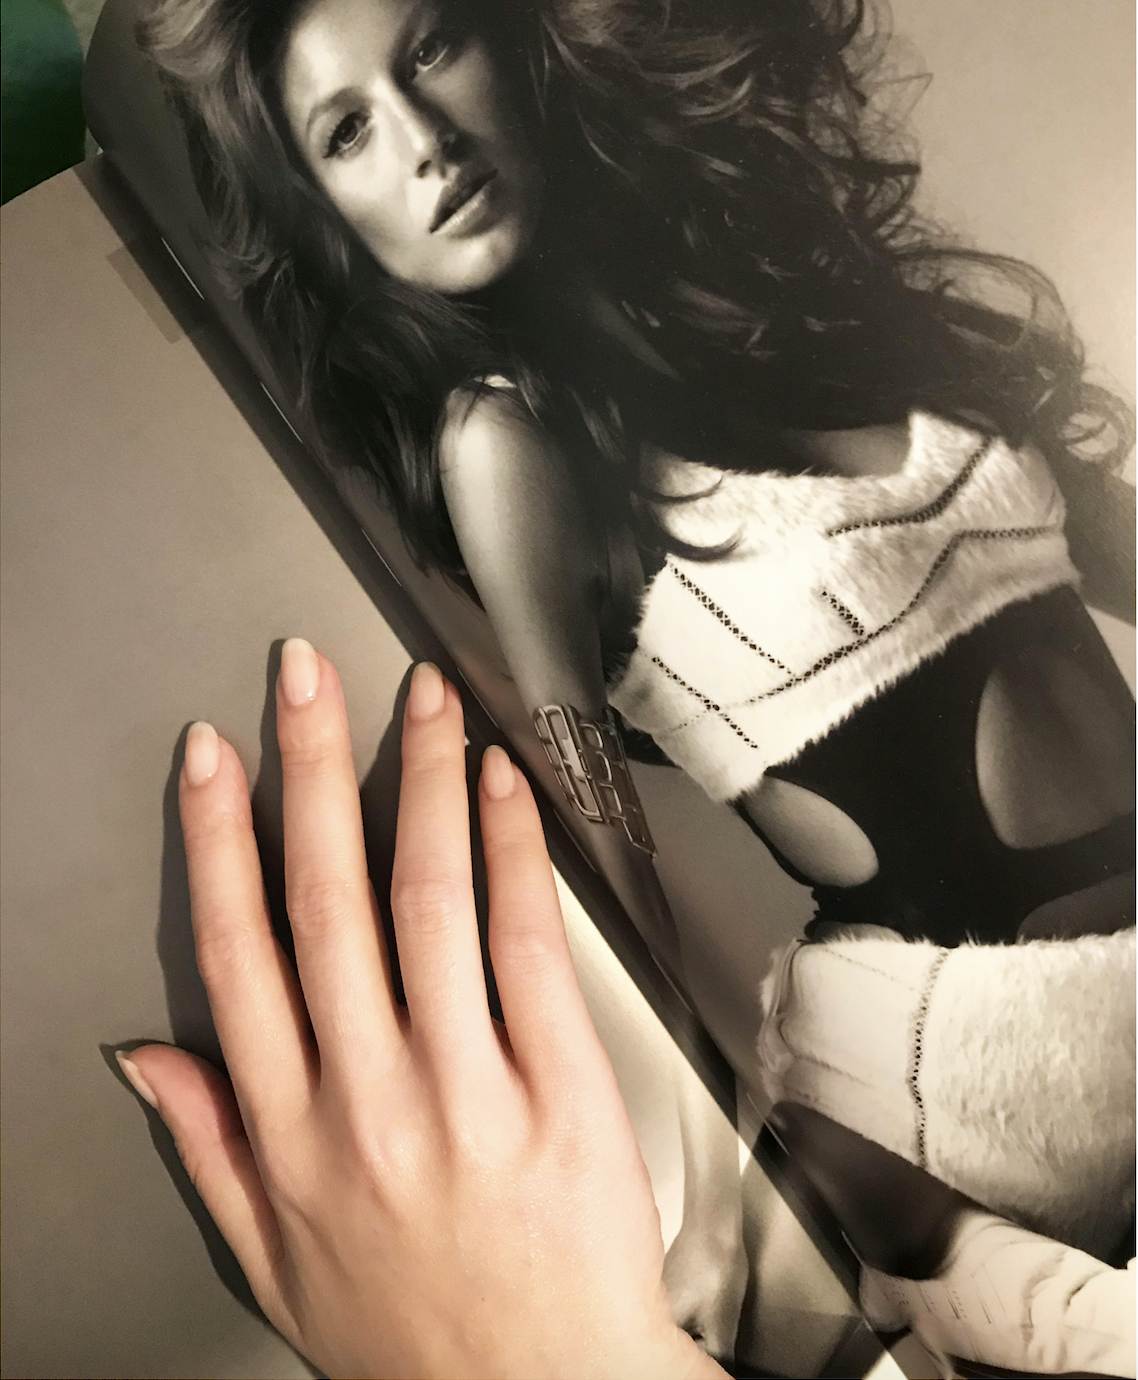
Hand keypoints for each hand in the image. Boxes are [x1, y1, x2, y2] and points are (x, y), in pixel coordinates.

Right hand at [117, 643, 725, 1379]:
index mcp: (293, 1132)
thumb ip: (210, 1145)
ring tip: (418, 700)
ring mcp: (465, 1089)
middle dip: (309, 768)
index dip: (216, 839)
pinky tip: (500, 790)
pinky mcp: (558, 1088)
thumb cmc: (415, 1332)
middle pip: (324, 899)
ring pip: (427, 901)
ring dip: (419, 782)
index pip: (237, 951)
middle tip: (303, 677)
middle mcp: (368, 1098)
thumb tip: (150, 1054)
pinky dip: (510, 854)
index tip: (212, 758)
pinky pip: (526, 946)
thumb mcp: (274, 1258)